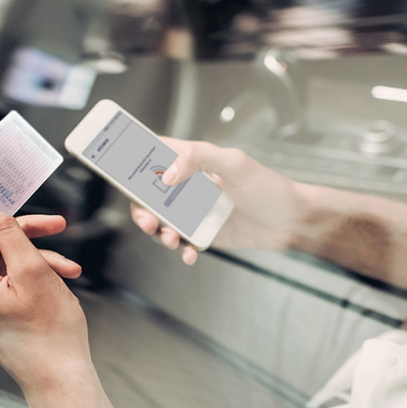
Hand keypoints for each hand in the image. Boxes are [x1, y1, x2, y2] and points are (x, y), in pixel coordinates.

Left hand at [0, 211, 91, 390]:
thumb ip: (9, 235)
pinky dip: (35, 276)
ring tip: (68, 267)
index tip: (13, 197)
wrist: (60, 377)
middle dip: (28, 237)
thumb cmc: (49, 336)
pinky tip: (61, 279)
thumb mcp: (33, 271)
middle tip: (55, 225)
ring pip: (7, 263)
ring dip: (39, 259)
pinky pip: (10, 282)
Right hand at [130, 138, 302, 264]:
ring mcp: (194, 211)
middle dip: (141, 208)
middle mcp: (190, 185)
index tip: (115, 165)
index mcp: (194, 161)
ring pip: (161, 221)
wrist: (291, 222)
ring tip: (170, 238)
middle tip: (147, 219)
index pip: (155, 154)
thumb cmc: (267, 187)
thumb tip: (167, 175)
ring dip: (158, 231)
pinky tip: (190, 253)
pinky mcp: (202, 233)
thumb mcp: (234, 163)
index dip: (133, 158)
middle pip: (149, 194)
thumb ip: (199, 159)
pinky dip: (180, 249)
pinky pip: (181, 242)